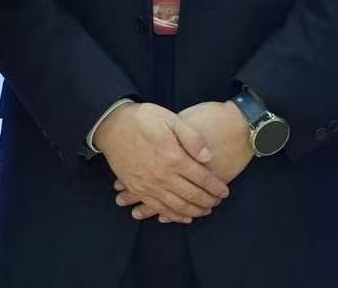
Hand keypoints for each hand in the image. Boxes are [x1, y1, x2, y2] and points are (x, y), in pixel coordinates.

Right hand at [117, 100, 253, 222]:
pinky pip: (158, 209)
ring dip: (194, 212)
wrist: (112, 126)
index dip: (216, 187)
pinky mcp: (137, 190)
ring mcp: (149, 186)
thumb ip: (192, 138)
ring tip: (205, 211)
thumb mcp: (171, 119)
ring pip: (177, 206)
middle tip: (217, 202)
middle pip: (192, 196)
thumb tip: (208, 157)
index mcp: (174, 158)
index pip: (202, 179)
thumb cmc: (144, 119)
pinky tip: (183, 218)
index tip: (225, 192)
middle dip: (208, 201)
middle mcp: (163, 176)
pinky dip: (173, 216)